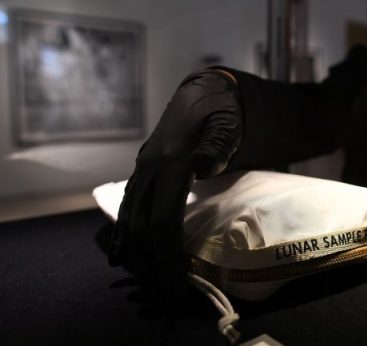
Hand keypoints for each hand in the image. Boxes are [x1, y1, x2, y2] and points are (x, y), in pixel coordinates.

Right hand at [108, 67, 241, 293]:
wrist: (203, 91)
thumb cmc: (220, 110)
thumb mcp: (227, 123)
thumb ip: (217, 145)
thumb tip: (200, 167)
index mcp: (170, 160)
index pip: (163, 216)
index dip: (167, 249)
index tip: (175, 277)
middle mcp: (150, 167)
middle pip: (143, 225)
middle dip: (153, 261)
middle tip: (165, 293)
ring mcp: (143, 168)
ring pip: (131, 218)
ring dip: (137, 253)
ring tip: (147, 282)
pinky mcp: (143, 170)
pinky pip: (129, 206)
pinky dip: (125, 233)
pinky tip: (122, 253)